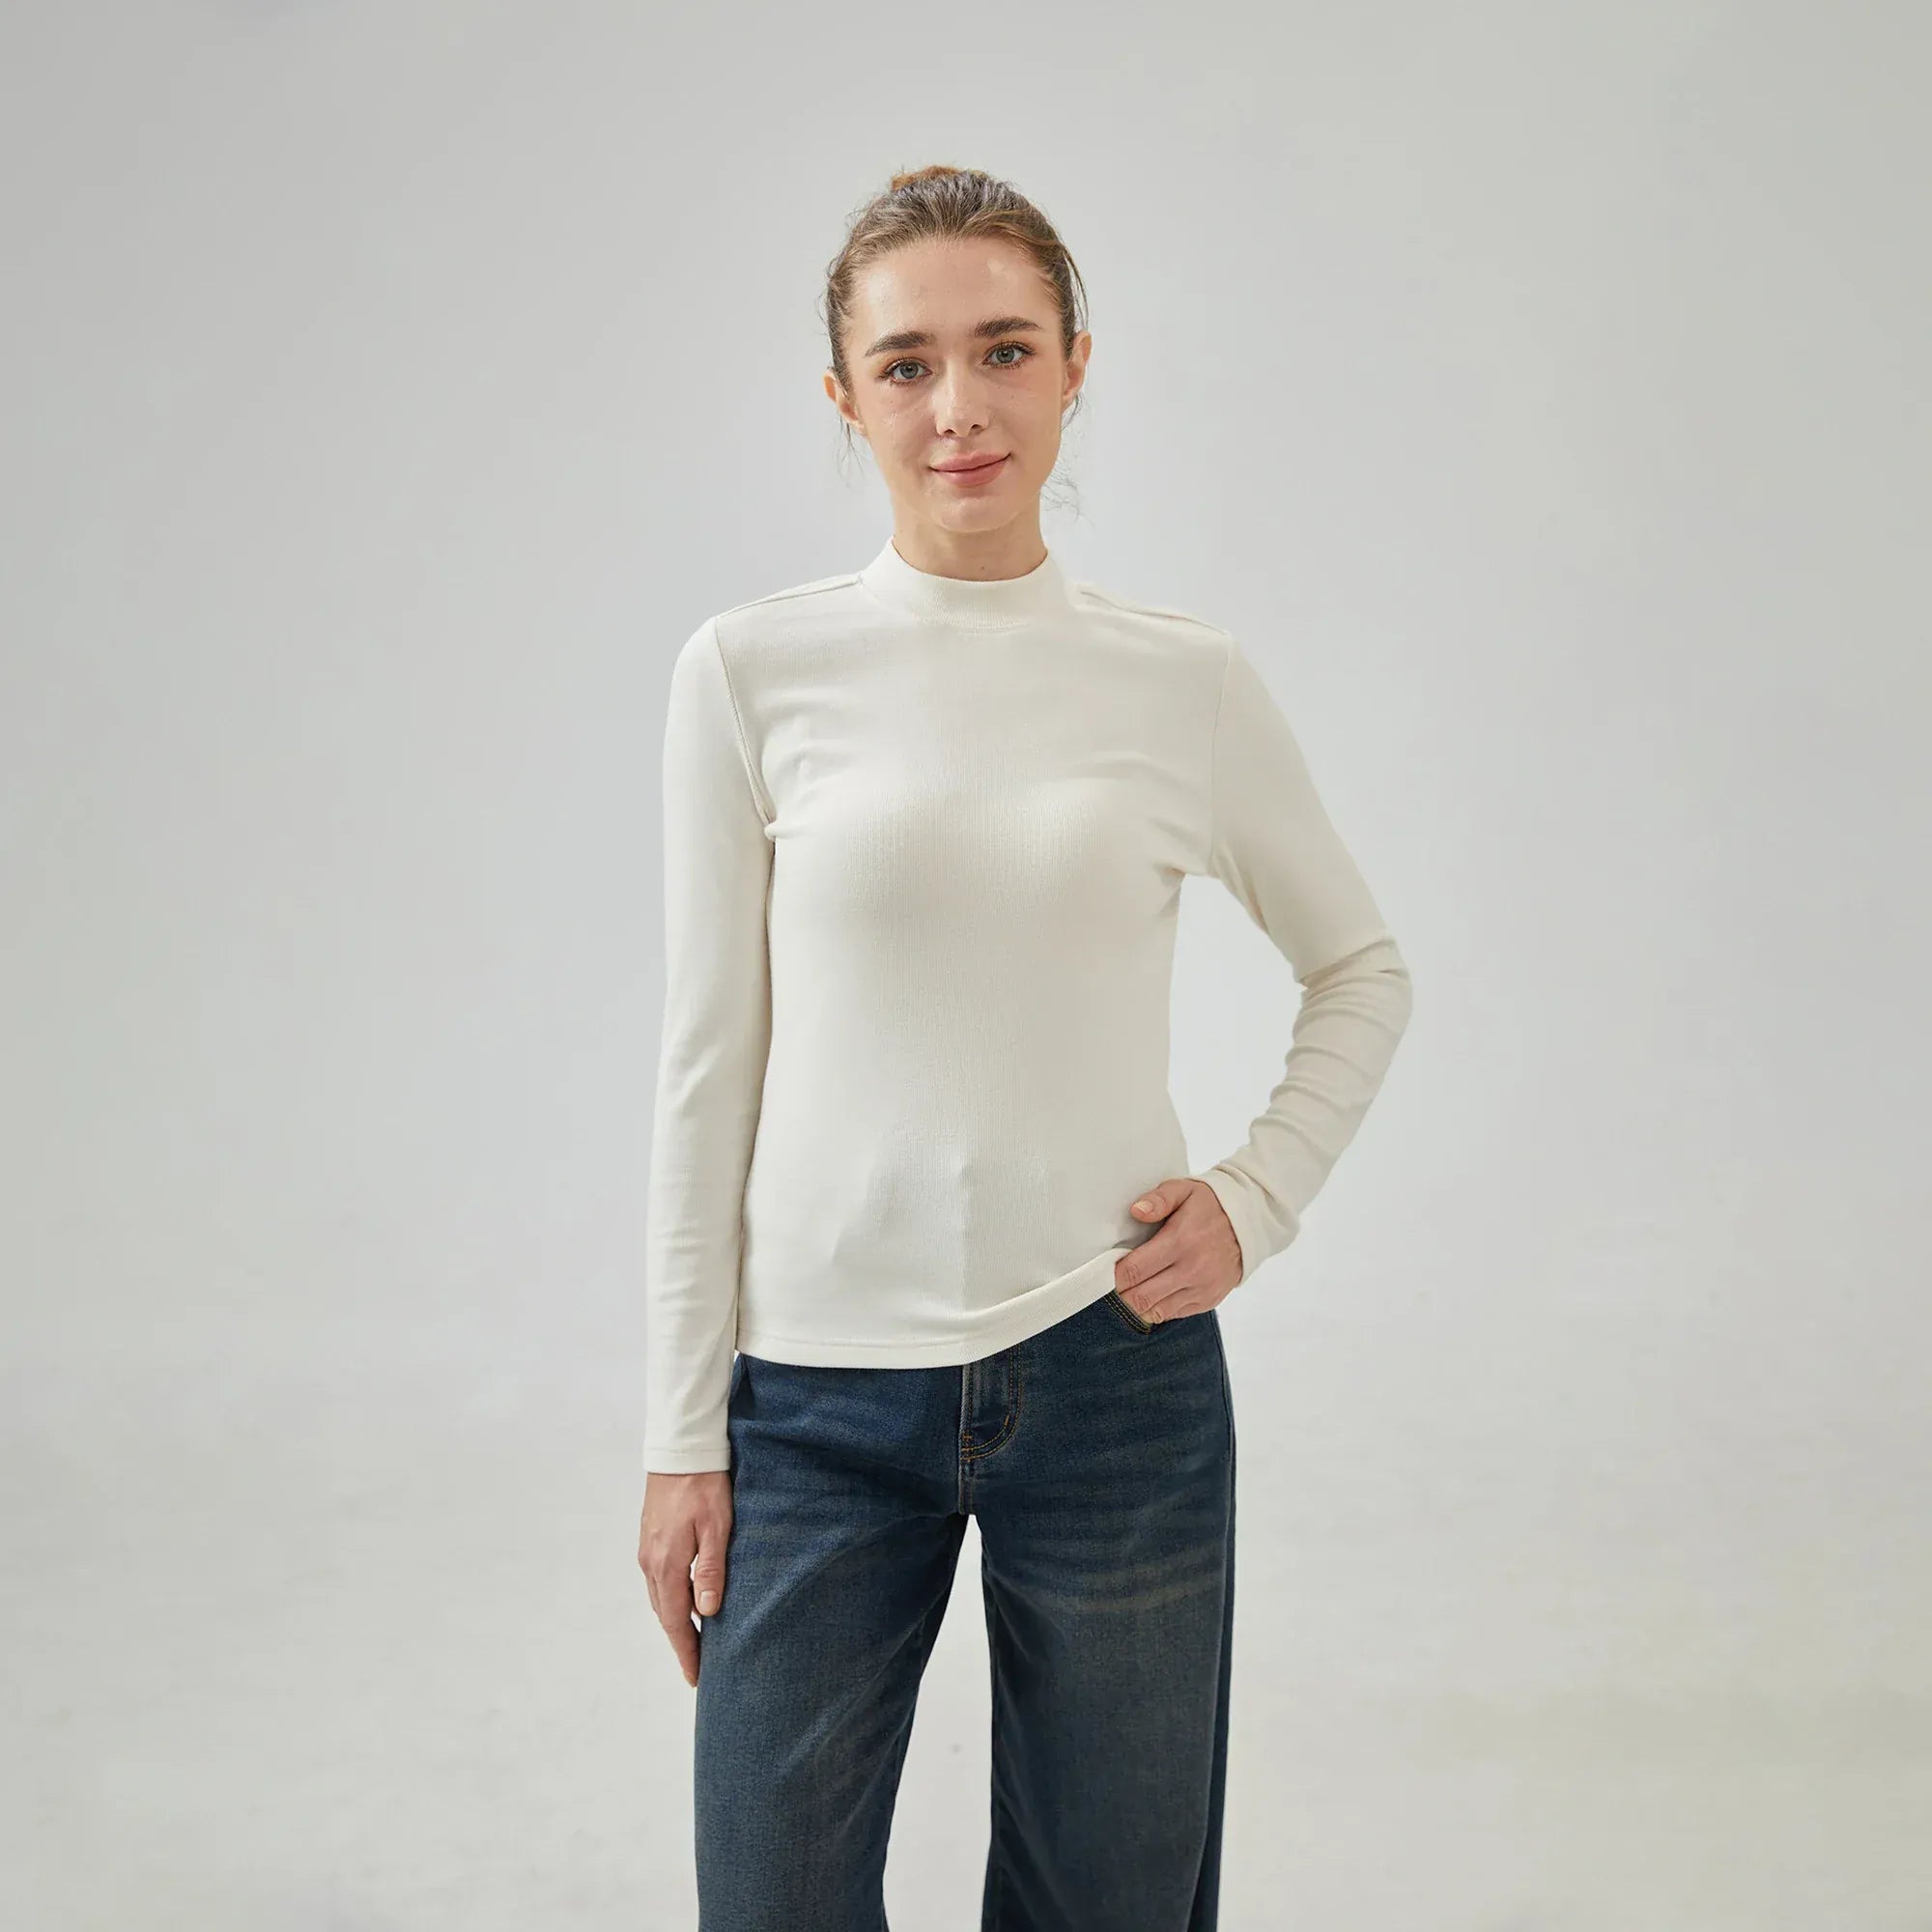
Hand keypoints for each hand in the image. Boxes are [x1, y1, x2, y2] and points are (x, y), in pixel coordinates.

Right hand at [638, 1470, 733, 1687]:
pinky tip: (686, 1599)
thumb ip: (711, 1569)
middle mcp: (651, 1561)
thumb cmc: (704, 1485)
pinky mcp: (650, 1537)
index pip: (676, 1621)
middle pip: (665, 1614)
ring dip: (676, 1620)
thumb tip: (707, 1611)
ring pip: (661, 1597)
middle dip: (681, 1641)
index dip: (686, 1651)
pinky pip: (658, 1579)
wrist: (680, 1449)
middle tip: (699, 1665)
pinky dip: (671, 1598)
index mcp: (668, 1564)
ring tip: (695, 1638)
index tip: (696, 1677)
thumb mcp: (717, 1526)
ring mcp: (647, 1549)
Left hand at [1114, 1178, 1242, 1323]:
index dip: (1114, 1274)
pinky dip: (1158, 1307)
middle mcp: (1191, 1270)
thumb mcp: (1184, 1190)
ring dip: (1138, 1302)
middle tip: (1118, 1281)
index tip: (1108, 1269)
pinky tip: (1155, 1291)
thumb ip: (1158, 1199)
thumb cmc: (1210, 1206)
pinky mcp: (1208, 1300)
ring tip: (1135, 1287)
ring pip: (1155, 1311)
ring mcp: (1201, 1288)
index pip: (1134, 1270)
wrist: (1249, 1224)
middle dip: (1122, 1292)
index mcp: (1180, 1242)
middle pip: (1140, 1296)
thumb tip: (1136, 1211)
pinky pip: (1172, 1314)